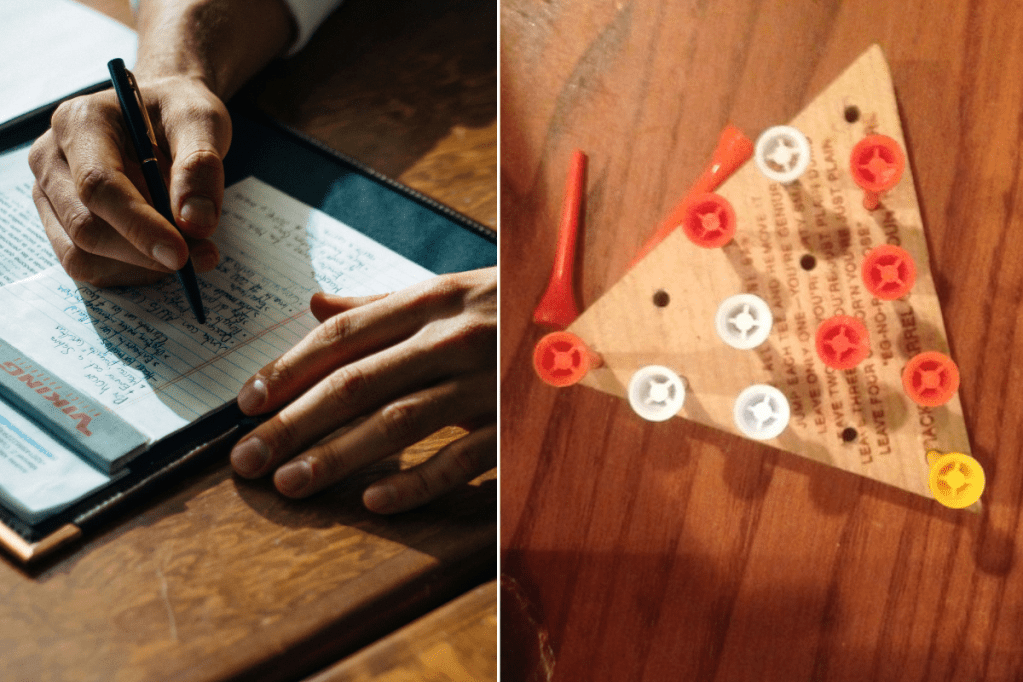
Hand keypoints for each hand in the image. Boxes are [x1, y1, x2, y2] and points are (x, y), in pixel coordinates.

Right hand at [28, 74, 230, 286]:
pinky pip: (89, 265)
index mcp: (80, 121)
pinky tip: (164, 255)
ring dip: (141, 268)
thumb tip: (195, 223)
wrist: (161, 113)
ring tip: (192, 252)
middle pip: (86, 227)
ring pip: (82, 255)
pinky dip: (133, 271)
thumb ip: (201, 166)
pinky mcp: (62, 222)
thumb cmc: (177, 112)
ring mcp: (50, 193)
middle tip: (203, 256)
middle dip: (146, 253)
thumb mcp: (201, 121)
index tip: (182, 254)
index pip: (98, 186)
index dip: (140, 226)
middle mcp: (52, 158)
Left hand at [229, 267, 496, 512]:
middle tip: (247, 457)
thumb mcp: (451, 289)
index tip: (246, 401)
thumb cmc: (512, 306)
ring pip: (397, 422)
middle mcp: (453, 336)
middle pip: (357, 381)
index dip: (289, 368)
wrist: (600, 320)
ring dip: (337, 455)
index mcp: (433, 298)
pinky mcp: (511, 424)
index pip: (345, 335)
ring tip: (291, 481)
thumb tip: (314, 304)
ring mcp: (484, 382)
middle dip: (293, 421)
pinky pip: (458, 459)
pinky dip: (415, 481)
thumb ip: (382, 303)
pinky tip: (373, 501)